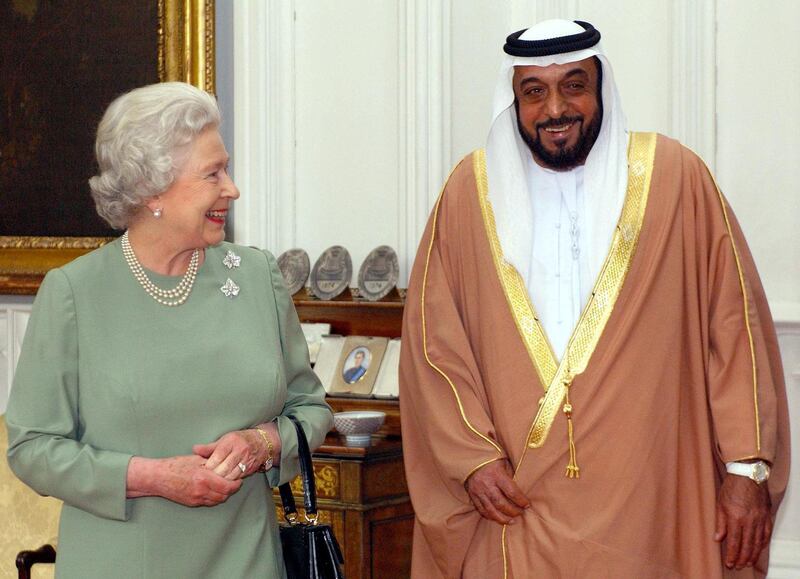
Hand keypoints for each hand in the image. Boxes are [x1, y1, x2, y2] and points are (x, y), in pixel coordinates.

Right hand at [127, 455, 241, 506]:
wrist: (158, 477)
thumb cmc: (176, 465)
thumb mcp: (196, 459)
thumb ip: (212, 462)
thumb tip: (226, 461)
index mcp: (203, 477)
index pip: (227, 486)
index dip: (236, 484)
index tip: (238, 478)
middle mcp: (201, 490)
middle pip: (224, 495)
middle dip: (232, 490)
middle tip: (235, 482)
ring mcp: (196, 498)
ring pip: (217, 500)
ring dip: (224, 494)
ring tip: (225, 485)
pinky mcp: (192, 503)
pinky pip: (208, 502)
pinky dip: (215, 497)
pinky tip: (215, 490)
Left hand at [193, 429, 267, 479]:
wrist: (261, 443)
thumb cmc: (239, 440)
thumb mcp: (224, 440)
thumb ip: (209, 447)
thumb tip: (195, 449)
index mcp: (231, 442)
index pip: (217, 457)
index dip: (208, 466)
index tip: (202, 470)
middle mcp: (239, 451)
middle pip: (223, 468)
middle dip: (213, 475)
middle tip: (205, 479)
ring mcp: (246, 460)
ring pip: (230, 476)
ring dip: (221, 480)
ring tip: (213, 482)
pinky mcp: (249, 469)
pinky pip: (237, 478)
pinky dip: (229, 482)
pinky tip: (223, 483)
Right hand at [465, 459, 529, 524]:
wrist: (471, 458)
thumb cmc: (492, 460)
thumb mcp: (504, 463)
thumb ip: (511, 477)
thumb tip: (522, 491)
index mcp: (496, 474)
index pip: (511, 492)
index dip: (521, 501)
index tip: (527, 504)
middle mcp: (486, 484)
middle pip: (501, 504)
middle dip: (513, 511)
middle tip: (521, 513)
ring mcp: (478, 491)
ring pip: (491, 510)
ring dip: (503, 518)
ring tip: (512, 521)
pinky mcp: (472, 496)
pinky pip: (481, 510)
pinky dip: (490, 516)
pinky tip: (498, 518)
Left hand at [714, 473, 772, 569]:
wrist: (748, 474)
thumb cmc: (732, 487)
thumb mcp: (720, 503)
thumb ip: (720, 522)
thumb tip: (718, 538)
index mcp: (736, 517)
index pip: (734, 542)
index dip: (732, 555)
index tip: (729, 563)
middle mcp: (750, 520)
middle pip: (747, 545)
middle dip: (742, 558)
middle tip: (738, 566)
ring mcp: (760, 519)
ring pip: (758, 542)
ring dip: (753, 554)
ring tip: (747, 562)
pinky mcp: (766, 516)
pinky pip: (766, 534)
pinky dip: (763, 544)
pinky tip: (759, 549)